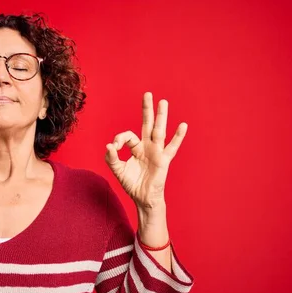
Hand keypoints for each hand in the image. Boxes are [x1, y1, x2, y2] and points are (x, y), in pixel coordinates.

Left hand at [105, 92, 186, 208]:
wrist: (143, 198)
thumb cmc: (132, 184)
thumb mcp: (118, 170)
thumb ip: (111, 158)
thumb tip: (108, 146)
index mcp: (137, 148)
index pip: (128, 136)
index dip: (119, 139)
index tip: (113, 147)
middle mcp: (147, 147)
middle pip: (147, 124)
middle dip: (147, 110)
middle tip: (147, 94)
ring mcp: (156, 152)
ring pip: (159, 131)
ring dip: (161, 116)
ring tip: (163, 102)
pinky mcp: (164, 160)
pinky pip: (172, 147)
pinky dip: (178, 137)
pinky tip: (183, 125)